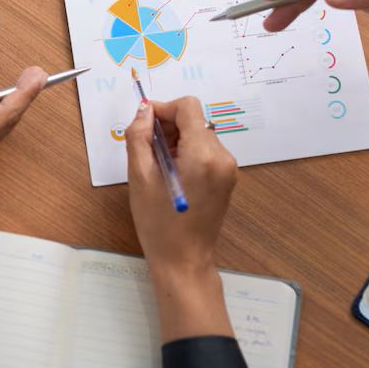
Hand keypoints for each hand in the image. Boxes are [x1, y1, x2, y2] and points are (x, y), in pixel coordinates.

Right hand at [124, 97, 237, 340]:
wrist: (183, 260)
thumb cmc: (158, 223)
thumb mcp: (140, 177)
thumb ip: (139, 136)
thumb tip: (144, 110)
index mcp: (202, 154)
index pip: (188, 107)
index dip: (164, 109)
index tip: (145, 123)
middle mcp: (222, 157)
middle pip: (195, 120)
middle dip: (169, 127)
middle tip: (147, 149)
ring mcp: (229, 168)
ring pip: (200, 135)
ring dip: (177, 141)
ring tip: (158, 166)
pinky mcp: (227, 178)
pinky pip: (207, 151)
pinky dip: (188, 153)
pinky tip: (172, 174)